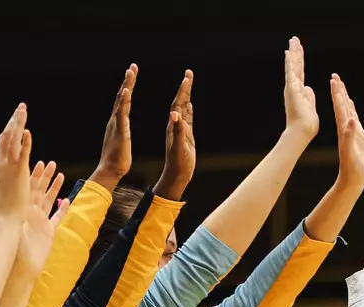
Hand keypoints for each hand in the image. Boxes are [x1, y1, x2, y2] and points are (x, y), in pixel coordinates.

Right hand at [0, 103, 31, 219]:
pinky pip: (22, 152)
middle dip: (14, 121)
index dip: (9, 130)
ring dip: (18, 123)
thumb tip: (11, 174)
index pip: (3, 143)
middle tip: (21, 108)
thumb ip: (9, 177)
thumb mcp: (6, 187)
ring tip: (23, 110)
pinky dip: (24, 141)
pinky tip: (27, 130)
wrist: (6, 219)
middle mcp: (1, 163)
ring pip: (13, 140)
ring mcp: (9, 167)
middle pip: (7, 136)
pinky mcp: (19, 172)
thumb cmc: (7, 209)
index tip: (14, 121)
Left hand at [18, 161, 67, 276]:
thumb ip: (20, 214)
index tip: (40, 163)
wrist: (23, 267)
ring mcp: (41, 222)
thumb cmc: (17, 249)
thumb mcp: (17, 228)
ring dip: (54, 188)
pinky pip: (57, 217)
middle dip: (46, 177)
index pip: (30, 188)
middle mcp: (32, 213)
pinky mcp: (49, 232)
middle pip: (40, 190)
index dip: (36, 175)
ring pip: (49, 200)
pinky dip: (62, 209)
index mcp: (24, 209)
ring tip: (60, 175)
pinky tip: (67, 200)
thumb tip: (19, 201)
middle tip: (51, 164)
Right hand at [90, 64, 135, 191]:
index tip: (132, 75)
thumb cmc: (117, 160)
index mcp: (117, 122)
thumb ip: (122, 132)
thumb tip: (122, 128)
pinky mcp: (119, 130)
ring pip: (121, 101)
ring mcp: (116, 123)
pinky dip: (123, 101)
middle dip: (127, 81)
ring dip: (126, 86)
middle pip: (121, 96)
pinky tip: (127, 91)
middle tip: (132, 67)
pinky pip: (121, 113)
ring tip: (131, 72)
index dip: (127, 88)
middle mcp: (115, 120)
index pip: (123, 101)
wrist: (110, 170)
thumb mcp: (122, 141)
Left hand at [156, 70, 195, 200]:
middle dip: (185, 87)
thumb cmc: (178, 164)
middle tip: (189, 73)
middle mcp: (176, 125)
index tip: (187, 77)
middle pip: (181, 102)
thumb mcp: (178, 147)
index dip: (183, 90)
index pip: (178, 103)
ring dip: (187, 95)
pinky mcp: (186, 136)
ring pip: (184, 108)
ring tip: (189, 83)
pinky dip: (189, 109)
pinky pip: (188, 119)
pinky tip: (190, 104)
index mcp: (173, 125)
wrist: (176, 176)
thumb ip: (177, 131)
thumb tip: (175, 114)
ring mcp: (181, 130)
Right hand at [283, 37, 317, 139]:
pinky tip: (289, 51)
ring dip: (293, 52)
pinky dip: (290, 62)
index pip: (300, 73)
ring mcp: (292, 88)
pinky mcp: (292, 89)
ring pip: (293, 66)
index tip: (298, 50)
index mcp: (299, 92)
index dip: (299, 61)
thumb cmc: (307, 125)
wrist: (301, 133)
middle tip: (294, 39)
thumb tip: (309, 87)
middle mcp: (294, 88)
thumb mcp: (311, 107)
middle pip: (295, 66)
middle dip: (295, 52)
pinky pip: (291, 72)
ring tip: (293, 39)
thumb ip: (309, 97)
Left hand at [329, 73, 363, 190]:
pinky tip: (350, 104)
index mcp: (343, 129)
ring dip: (344, 97)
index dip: (337, 93)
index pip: (339, 107)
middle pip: (342, 105)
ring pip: (348, 110)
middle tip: (335, 76)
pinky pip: (354, 118)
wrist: (353, 179)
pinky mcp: (358, 136)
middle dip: (339, 90)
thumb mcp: (350, 152)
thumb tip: (350, 120)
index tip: (333, 79)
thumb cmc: (352, 168)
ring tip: (341, 85)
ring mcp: (352, 131)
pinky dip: (352, 109)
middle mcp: (346, 128)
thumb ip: (349, 136)